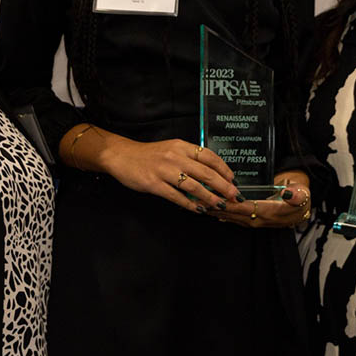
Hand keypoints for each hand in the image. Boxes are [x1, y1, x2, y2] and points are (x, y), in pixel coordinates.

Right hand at [99, 135, 242, 214]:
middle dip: (223, 186)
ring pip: (193, 186)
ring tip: (220, 205)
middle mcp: (175, 157)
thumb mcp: (171, 149)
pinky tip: (198, 209)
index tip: (233, 180)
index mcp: (181, 146)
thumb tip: (211, 172)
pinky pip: (176, 196)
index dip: (223, 169)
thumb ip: (189, 158)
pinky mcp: (154, 184)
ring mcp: (164, 170)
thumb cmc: (149, 155)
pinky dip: (189, 204)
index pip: (209, 156)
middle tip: (234, 196)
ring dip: (209, 197)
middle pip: (205, 172)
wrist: (121, 156)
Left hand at [209, 170, 310, 228]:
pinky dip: (221, 212)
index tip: (215, 198)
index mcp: (268, 212)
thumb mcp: (302, 195)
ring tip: (199, 203)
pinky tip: (210, 208)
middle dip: (216, 207)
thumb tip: (289, 193)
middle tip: (200, 199)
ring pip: (231, 216)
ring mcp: (254, 221)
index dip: (230, 204)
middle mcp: (258, 220)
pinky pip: (233, 217)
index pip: (244, 208)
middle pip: (233, 214)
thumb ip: (297, 195)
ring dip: (215, 211)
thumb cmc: (300, 199)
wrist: (302, 209)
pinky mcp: (251, 219)